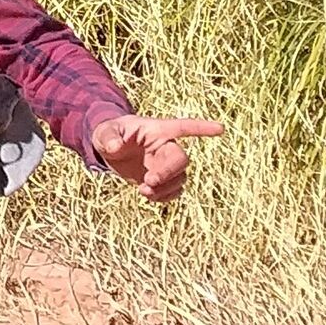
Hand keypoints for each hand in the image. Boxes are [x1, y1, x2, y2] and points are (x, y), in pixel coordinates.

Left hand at [91, 113, 225, 202]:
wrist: (110, 150)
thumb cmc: (108, 134)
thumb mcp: (103, 133)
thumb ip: (108, 138)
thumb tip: (115, 148)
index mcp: (156, 130)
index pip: (183, 127)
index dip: (202, 128)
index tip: (221, 128)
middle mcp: (165, 147)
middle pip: (181, 159)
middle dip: (168, 172)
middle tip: (148, 181)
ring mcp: (166, 164)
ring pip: (180, 178)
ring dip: (166, 188)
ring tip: (143, 191)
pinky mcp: (163, 179)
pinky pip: (174, 191)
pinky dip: (165, 197)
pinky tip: (149, 196)